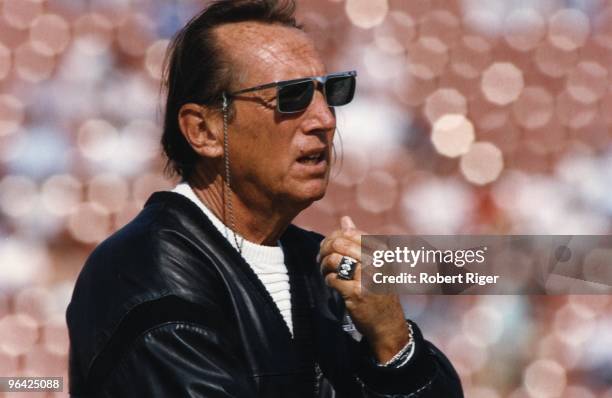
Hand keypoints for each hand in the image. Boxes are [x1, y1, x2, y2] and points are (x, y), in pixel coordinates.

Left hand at [318, 216, 410, 362]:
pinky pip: (332, 279)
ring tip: (325, 271)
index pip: (351, 233)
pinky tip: (331, 283)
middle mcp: (377, 262)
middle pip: (340, 244)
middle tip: (321, 258)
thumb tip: (345, 219)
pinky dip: (328, 280)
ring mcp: (367, 278)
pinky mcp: (356, 293)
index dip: (334, 237)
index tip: (328, 246)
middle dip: (325, 249)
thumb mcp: (376, 263)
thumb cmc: (379, 290)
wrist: (388, 324)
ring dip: (324, 265)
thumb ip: (360, 240)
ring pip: (334, 260)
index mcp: (382, 251)